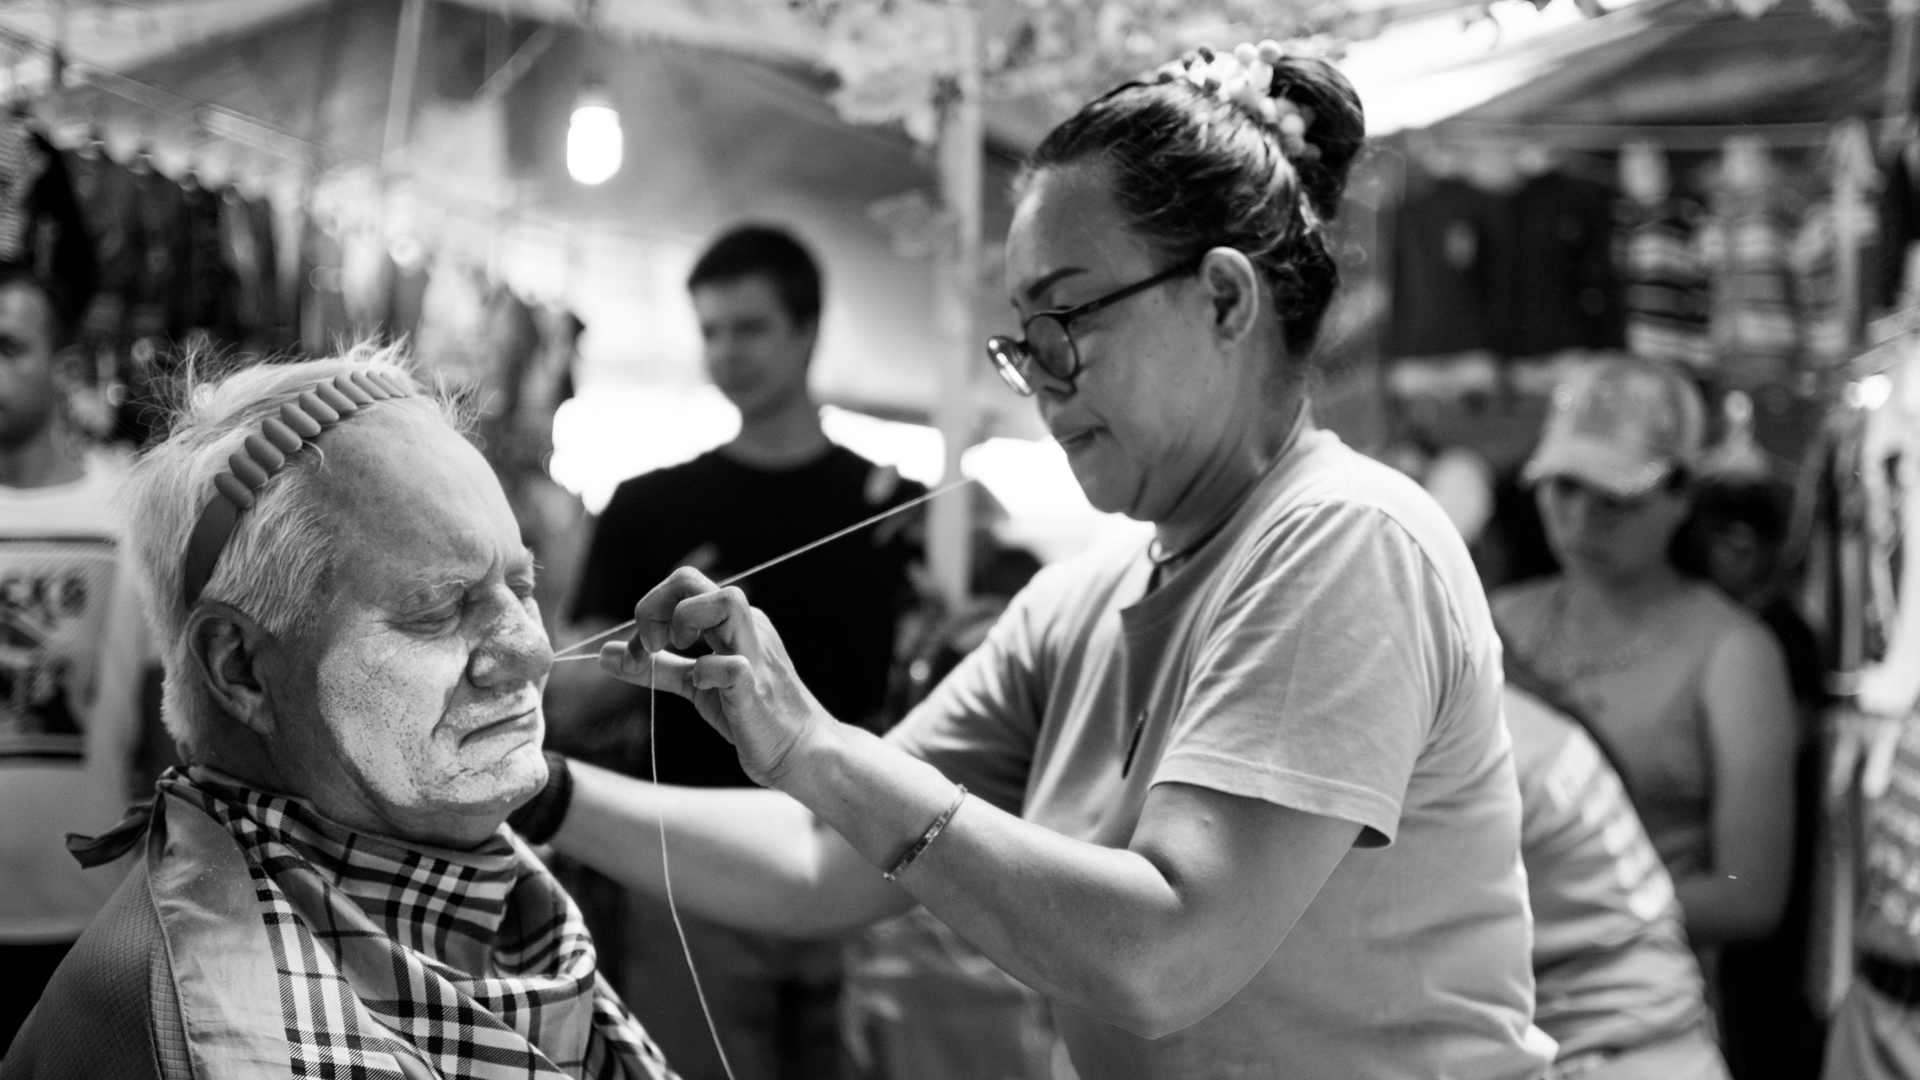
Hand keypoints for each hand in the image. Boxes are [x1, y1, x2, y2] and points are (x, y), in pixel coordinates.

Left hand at [598, 567, 832, 787]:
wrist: (799, 752)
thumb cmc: (751, 715)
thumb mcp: (696, 685)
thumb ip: (656, 667)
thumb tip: (606, 654)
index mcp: (731, 622)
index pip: (681, 585)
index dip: (647, 612)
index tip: (635, 654)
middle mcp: (746, 627)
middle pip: (691, 580)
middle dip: (653, 607)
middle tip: (648, 647)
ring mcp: (756, 653)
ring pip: (725, 600)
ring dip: (682, 621)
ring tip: (673, 652)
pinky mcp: (757, 688)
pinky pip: (730, 666)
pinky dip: (705, 672)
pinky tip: (702, 689)